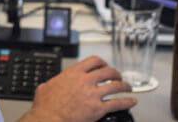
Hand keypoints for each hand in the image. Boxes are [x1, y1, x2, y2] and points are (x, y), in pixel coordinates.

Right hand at [17, 56, 136, 121]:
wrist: (48, 118)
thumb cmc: (46, 106)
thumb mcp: (45, 88)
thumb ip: (51, 83)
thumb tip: (48, 85)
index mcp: (74, 73)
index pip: (94, 61)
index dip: (103, 63)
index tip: (105, 66)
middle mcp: (86, 81)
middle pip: (108, 71)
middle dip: (116, 74)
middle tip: (118, 77)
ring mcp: (93, 94)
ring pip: (116, 86)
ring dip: (125, 86)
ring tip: (128, 88)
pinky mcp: (98, 109)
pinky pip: (117, 103)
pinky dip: (127, 102)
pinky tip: (132, 102)